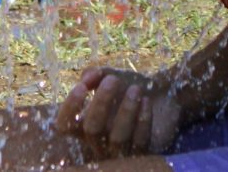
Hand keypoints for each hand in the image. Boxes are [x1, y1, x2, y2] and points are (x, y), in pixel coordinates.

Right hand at [53, 67, 181, 158]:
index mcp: (84, 125)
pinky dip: (143, 120)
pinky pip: (140, 142)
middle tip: (113, 79)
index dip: (70, 107)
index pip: (65, 125)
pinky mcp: (141, 155)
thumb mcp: (111, 77)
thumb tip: (88, 76)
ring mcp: (119, 152)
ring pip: (117, 138)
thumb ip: (96, 74)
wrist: (162, 99)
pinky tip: (146, 102)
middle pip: (92, 129)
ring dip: (126, 110)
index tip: (82, 86)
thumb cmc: (128, 88)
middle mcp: (98, 142)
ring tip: (136, 89)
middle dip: (102, 102)